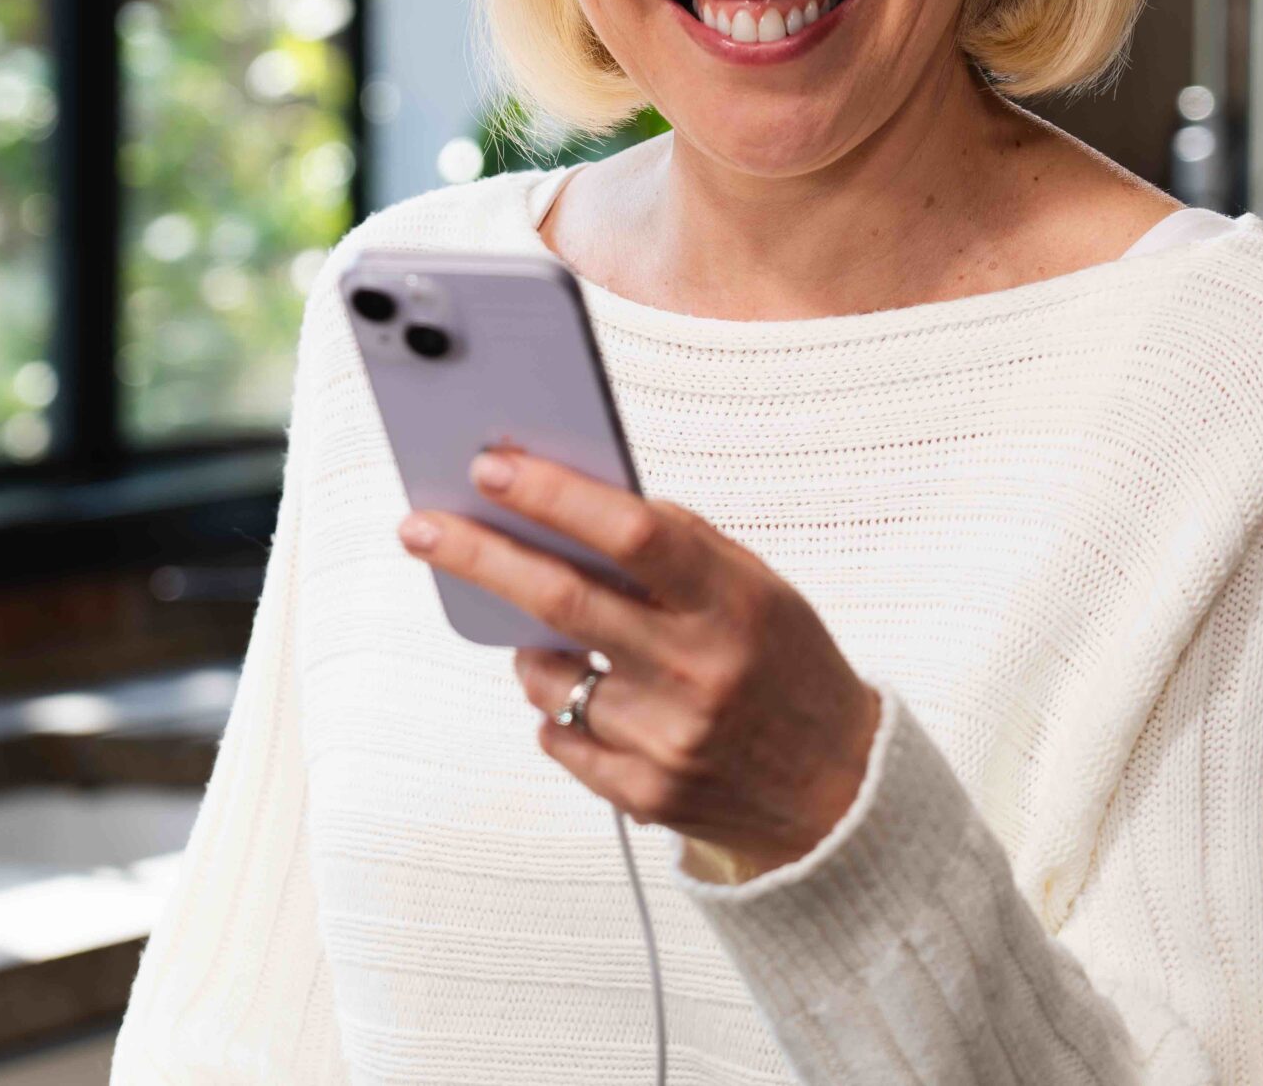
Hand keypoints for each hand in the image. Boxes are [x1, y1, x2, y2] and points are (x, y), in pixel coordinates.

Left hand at [399, 448, 881, 876]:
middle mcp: (702, 671)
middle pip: (563, 601)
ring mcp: (669, 739)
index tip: (491, 467)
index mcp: (736, 603)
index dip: (556, 495)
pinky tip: (597, 701)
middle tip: (421, 527)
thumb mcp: (759, 590)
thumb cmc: (786, 667)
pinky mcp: (644, 794)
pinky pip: (555, 736)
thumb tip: (572, 497)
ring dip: (530, 649)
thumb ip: (679, 546)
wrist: (841, 794)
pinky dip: (557, 709)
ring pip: (546, 675)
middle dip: (479, 556)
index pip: (635, 533)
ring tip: (556, 641)